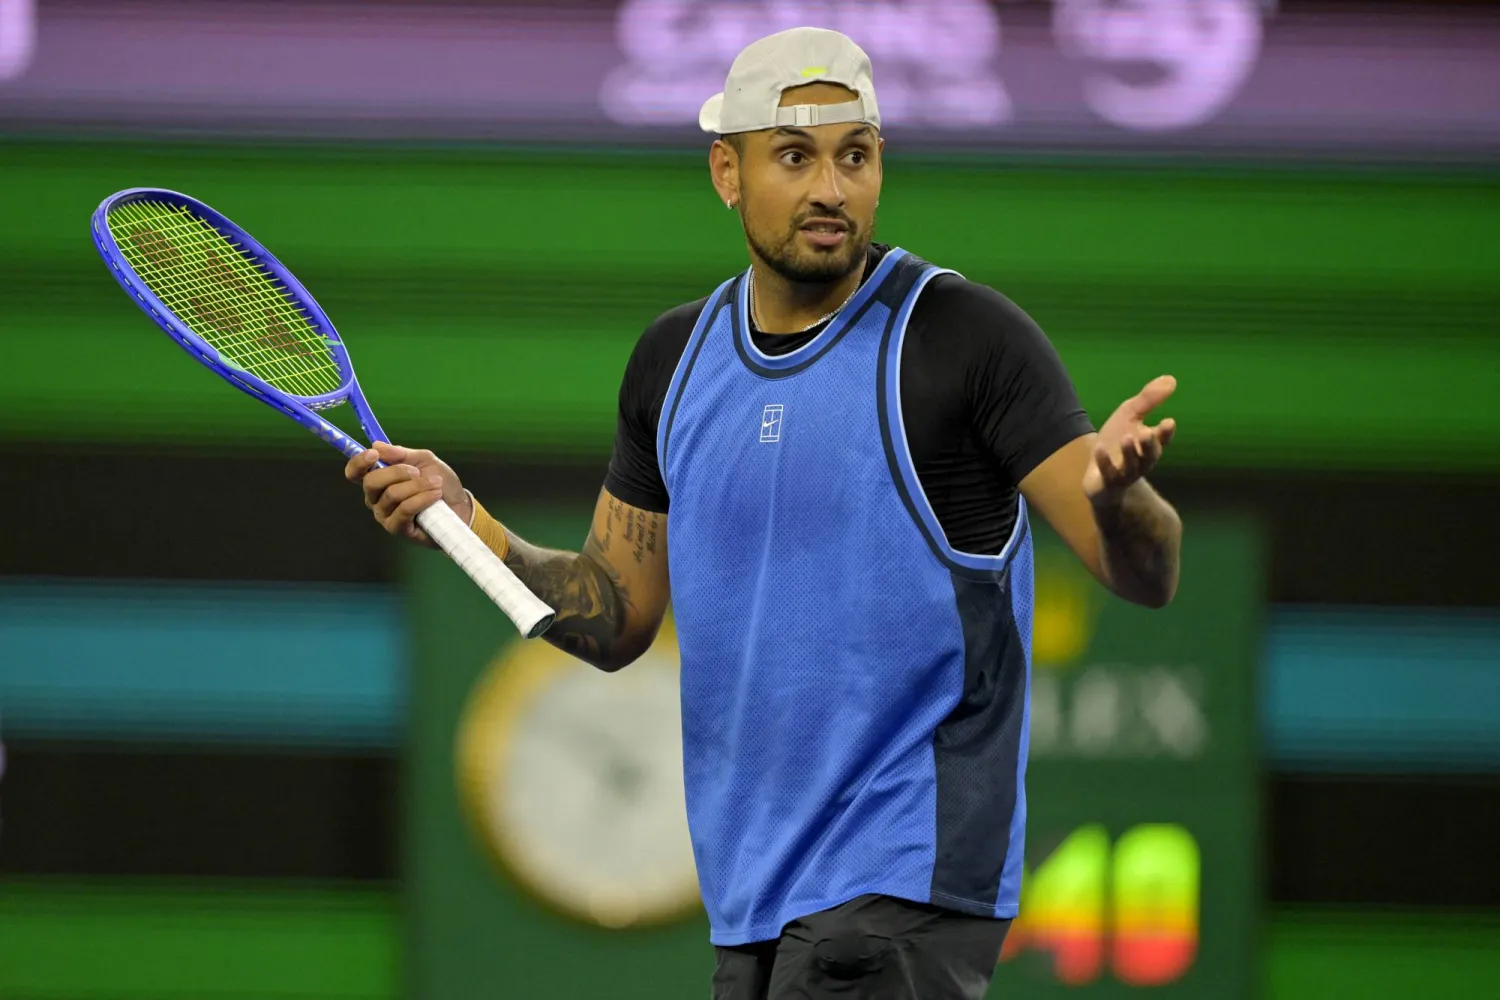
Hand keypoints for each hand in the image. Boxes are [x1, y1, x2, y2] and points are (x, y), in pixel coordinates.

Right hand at [344, 441, 470, 546]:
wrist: (459, 505)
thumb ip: (401, 454)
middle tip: (417, 471)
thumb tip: (377, 445)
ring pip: (392, 495)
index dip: (359, 462)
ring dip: (417, 486)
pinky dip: (422, 499)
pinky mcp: (397, 529)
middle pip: (371, 482)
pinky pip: (405, 510)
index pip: (355, 472)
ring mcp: (384, 515)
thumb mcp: (424, 461)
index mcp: (378, 480)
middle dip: (396, 472)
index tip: (374, 454)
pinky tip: (435, 495)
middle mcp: (375, 498)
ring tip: (436, 484)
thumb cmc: (439, 483)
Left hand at [1083, 375, 1176, 504]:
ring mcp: (1125, 473)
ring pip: (1131, 466)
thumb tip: (1171, 379)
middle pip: (1150, 455)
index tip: (1169, 422)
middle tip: (1148, 433)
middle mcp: (1141, 461)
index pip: (1162, 439)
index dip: (1165, 433)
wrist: (1096, 474)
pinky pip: (1107, 473)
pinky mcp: (1108, 482)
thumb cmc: (1116, 442)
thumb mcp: (1129, 416)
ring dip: (1129, 453)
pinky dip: (1104, 462)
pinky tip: (1099, 449)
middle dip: (1149, 445)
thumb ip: (1148, 400)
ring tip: (1127, 438)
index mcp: (1148, 445)